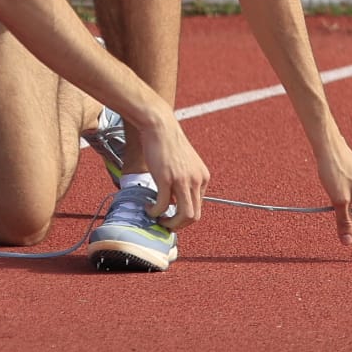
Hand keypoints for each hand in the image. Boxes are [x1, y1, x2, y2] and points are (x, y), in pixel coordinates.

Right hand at [138, 116, 209, 230]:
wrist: (160, 126)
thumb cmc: (167, 143)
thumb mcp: (183, 164)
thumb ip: (182, 182)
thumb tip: (172, 202)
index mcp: (203, 177)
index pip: (198, 207)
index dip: (183, 215)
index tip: (170, 215)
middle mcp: (197, 180)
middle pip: (194, 216)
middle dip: (178, 225)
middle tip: (164, 223)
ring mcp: (183, 180)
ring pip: (184, 216)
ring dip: (169, 223)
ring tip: (157, 219)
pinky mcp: (167, 179)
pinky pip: (163, 205)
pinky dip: (155, 212)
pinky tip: (148, 208)